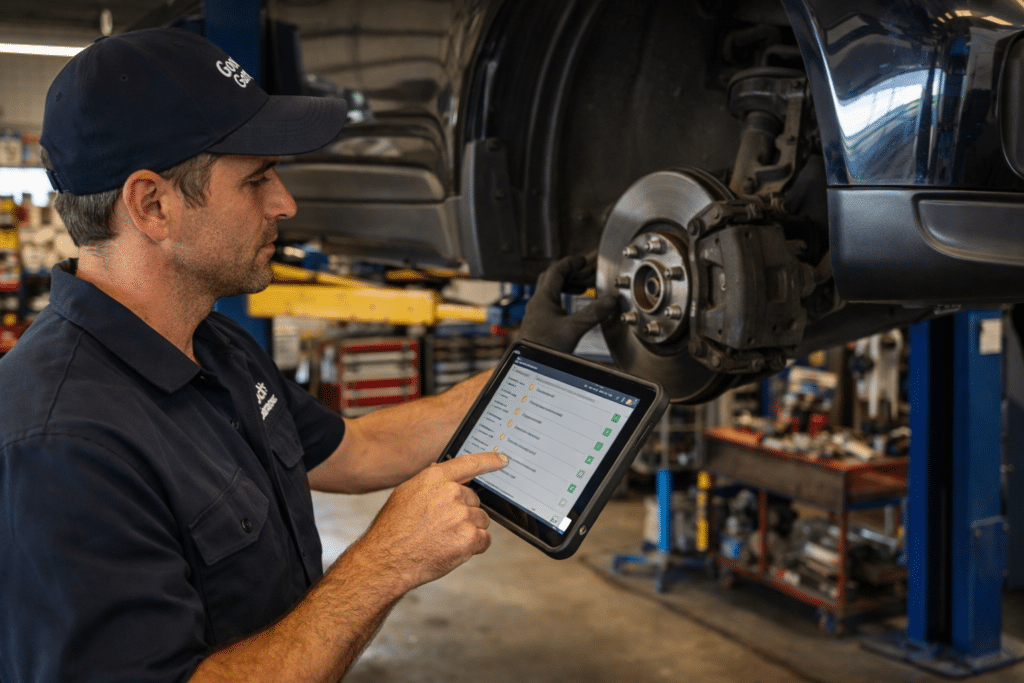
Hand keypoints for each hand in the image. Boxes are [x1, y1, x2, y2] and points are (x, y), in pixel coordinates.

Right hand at [357, 451, 507, 591]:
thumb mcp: (405, 494)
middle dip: (464, 513)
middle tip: (442, 526)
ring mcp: (462, 516)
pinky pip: (484, 539)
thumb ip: (428, 482)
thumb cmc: (393, 529)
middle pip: (474, 500)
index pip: (470, 463)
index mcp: (435, 478)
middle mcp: (451, 493)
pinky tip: (452, 549)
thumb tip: (439, 468)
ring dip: (469, 530)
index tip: (502, 460)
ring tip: (444, 539)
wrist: (387, 559)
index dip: (489, 461)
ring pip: (481, 520)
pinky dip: (474, 546)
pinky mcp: (469, 538)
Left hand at [517, 254, 618, 353]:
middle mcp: (537, 302)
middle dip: (571, 273)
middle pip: (553, 278)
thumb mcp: (573, 329)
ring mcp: (536, 312)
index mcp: (543, 298)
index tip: (584, 261)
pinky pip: (551, 302)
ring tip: (583, 287)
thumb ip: (592, 314)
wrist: (531, 365)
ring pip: (551, 290)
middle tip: (587, 273)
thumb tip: (610, 302)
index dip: (572, 263)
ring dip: (567, 285)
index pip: (556, 270)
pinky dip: (563, 297)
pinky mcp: (538, 322)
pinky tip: (572, 306)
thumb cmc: (544, 348)